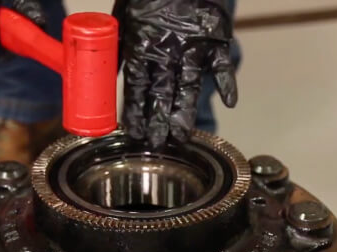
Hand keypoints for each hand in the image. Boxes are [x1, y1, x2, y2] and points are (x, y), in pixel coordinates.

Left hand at [114, 0, 237, 146]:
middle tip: (156, 144)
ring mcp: (191, 48)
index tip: (133, 133)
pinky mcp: (213, 40)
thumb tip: (104, 77)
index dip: (134, 112)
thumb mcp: (123, 21)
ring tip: (182, 136)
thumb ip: (119, 51)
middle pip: (161, 95)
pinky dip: (228, 83)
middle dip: (158, 122)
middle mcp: (166, 52)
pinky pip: (222, 66)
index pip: (136, 88)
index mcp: (141, 47)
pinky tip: (231, 103)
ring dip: (185, 114)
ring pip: (188, 88)